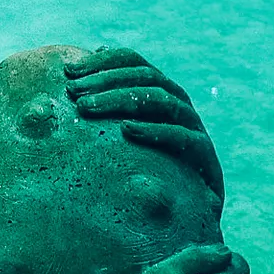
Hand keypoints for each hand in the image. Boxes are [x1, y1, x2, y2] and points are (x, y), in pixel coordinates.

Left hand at [62, 47, 222, 199]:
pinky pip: (182, 137)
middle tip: (72, 91)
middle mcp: (178, 102)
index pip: (133, 61)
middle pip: (145, 76)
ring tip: (87, 108)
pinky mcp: (204, 156)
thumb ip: (101, 107)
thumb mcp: (120, 136)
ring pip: (162, 100)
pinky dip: (154, 130)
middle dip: (105, 80)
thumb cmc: (144, 168)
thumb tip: (71, 74)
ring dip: (121, 100)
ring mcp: (193, 127)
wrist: (189, 212)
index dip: (102, 61)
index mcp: (159, 90)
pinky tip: (126, 130)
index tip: (68, 71)